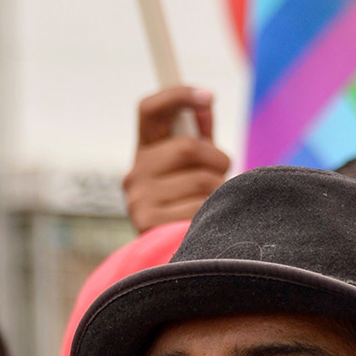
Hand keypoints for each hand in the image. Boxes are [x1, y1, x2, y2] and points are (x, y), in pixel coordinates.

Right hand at [123, 86, 230, 231]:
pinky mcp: (148, 225)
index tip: (207, 95)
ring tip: (212, 206)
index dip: (177, 96)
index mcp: (145, 151)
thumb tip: (205, 103)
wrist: (177, 260)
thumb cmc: (190, 204)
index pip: (150, 110)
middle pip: (187, 148)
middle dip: (217, 160)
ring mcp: (139, 199)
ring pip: (201, 181)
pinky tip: (203, 225)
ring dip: (220, 192)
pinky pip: (200, 210)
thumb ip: (200, 134)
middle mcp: (135, 173)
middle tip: (220, 175)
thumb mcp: (195, 166)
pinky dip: (213, 216)